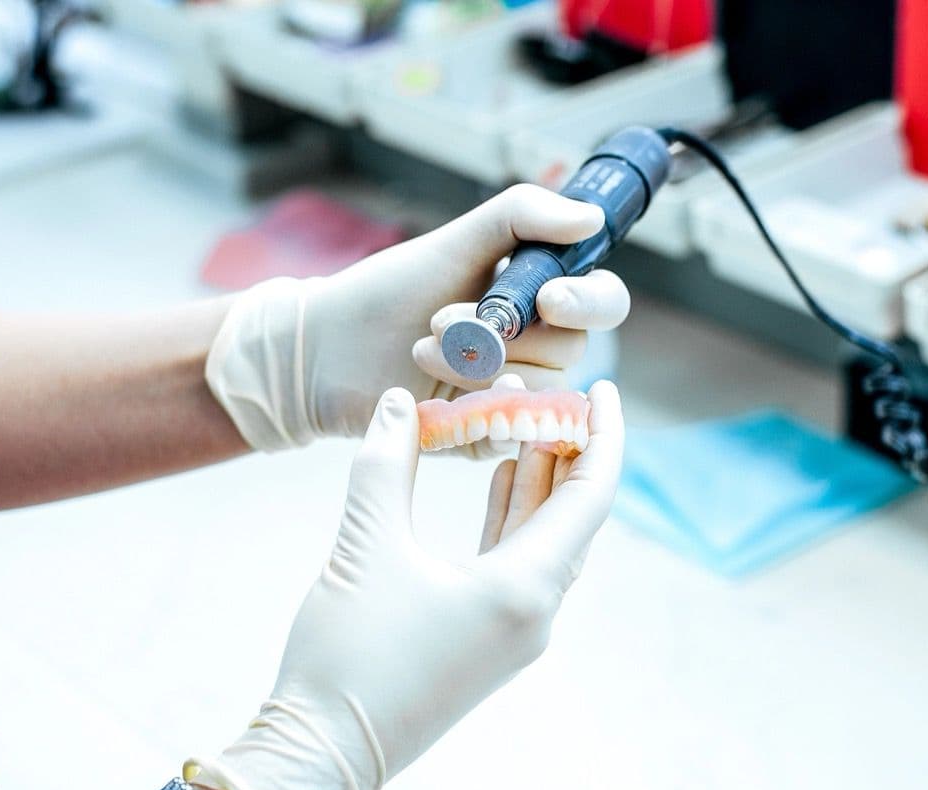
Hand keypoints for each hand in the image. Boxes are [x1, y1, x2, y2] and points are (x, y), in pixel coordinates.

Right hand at [186, 381, 624, 789]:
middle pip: (574, 515)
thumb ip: (387, 464)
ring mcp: (513, 630)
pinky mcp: (486, 638)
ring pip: (544, 538)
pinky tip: (498, 477)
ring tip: (528, 420)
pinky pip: (517, 561)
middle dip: (567, 450)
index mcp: (524, 589)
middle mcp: (534, 612)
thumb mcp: (365, 547)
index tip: (604, 388)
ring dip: (538, 480)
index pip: (591, 496)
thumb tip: (397, 401)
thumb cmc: (346, 657)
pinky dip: (511, 515)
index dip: (602, 436)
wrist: (321, 755)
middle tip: (555, 394)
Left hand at [205, 185, 629, 450]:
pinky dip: (477, 411)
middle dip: (509, 334)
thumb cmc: (389, 291)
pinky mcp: (488, 434)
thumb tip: (591, 216)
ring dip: (478, 370)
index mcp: (540, 295)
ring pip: (540, 390)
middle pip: (573, 348)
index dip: (588, 301)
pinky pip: (511, 431)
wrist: (325, 348)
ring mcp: (515, 393)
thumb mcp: (455, 241)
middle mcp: (537, 346)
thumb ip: (522, 217)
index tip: (550, 297)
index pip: (603, 300)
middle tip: (443, 319)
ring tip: (422, 350)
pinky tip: (436, 396)